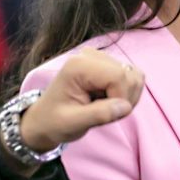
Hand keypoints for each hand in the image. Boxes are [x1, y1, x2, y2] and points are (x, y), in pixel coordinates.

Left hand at [18, 49, 143, 154]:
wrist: (45, 120)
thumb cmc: (54, 122)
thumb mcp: (72, 123)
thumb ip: (99, 115)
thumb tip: (125, 107)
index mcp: (79, 66)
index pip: (118, 76)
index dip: (121, 99)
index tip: (108, 115)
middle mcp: (91, 56)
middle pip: (129, 75)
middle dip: (125, 99)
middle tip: (105, 114)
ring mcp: (101, 58)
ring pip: (135, 75)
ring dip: (127, 97)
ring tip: (106, 108)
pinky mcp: (108, 65)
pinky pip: (132, 76)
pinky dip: (127, 93)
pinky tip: (110, 101)